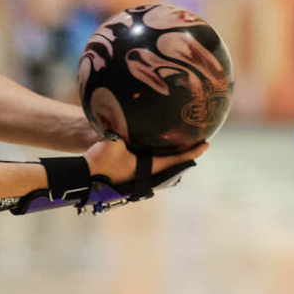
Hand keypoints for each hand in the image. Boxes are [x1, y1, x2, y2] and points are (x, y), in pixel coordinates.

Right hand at [83, 137, 207, 185]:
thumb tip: (126, 115)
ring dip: (171, 157)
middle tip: (196, 142)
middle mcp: (149, 174)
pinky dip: (158, 158)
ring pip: (163, 166)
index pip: (178, 159)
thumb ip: (123, 130)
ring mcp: (140, 177)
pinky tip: (153, 150)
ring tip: (179, 145)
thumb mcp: (113, 142)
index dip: (194, 152)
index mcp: (150, 167)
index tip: (207, 144)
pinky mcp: (131, 177)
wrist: (86, 178)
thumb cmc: (102, 162)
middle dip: (185, 153)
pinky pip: (150, 166)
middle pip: (174, 164)